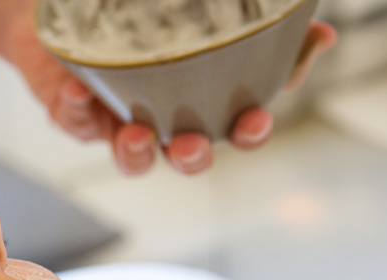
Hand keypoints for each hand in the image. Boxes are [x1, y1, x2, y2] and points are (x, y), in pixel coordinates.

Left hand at [1, 4, 336, 175]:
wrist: (65, 7)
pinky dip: (74, 107)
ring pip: (132, 158)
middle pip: (187, 158)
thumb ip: (251, 20)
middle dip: (193, 157)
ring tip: (134, 133)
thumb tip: (322, 32)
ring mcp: (118, 122)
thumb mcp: (198, 15)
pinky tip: (75, 90)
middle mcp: (163, 120)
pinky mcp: (74, 114)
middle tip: (192, 145)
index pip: (236, 125)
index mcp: (201, 101)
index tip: (256, 118)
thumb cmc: (141, 16)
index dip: (250, 131)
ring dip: (135, 153)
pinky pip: (73, 120)